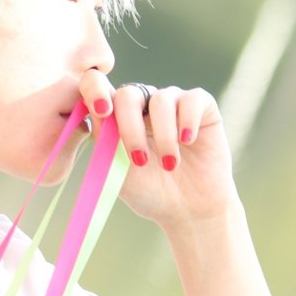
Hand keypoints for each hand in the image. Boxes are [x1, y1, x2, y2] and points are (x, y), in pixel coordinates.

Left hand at [79, 70, 240, 231]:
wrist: (188, 209)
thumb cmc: (148, 191)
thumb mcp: (118, 171)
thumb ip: (105, 142)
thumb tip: (96, 114)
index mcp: (116, 115)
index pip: (98, 86)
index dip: (94, 89)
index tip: (101, 112)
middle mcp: (143, 103)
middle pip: (128, 95)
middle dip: (131, 127)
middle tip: (140, 160)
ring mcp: (172, 102)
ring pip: (161, 99)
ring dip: (163, 135)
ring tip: (170, 165)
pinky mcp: (201, 106)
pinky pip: (192, 99)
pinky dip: (188, 121)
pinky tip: (187, 142)